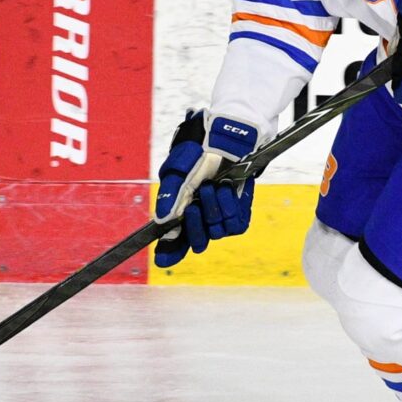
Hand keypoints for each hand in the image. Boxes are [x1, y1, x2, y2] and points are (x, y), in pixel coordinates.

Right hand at [152, 110, 258, 268]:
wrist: (227, 140)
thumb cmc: (198, 153)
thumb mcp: (178, 172)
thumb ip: (170, 196)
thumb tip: (163, 221)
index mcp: (181, 212)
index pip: (174, 242)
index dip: (169, 253)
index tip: (163, 261)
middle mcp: (200, 219)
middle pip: (197, 243)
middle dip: (195, 226)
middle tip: (193, 207)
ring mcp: (220, 218)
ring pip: (217, 232)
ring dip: (214, 209)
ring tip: (213, 186)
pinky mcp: (239, 215)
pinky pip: (234, 224)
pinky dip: (230, 207)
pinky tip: (227, 190)